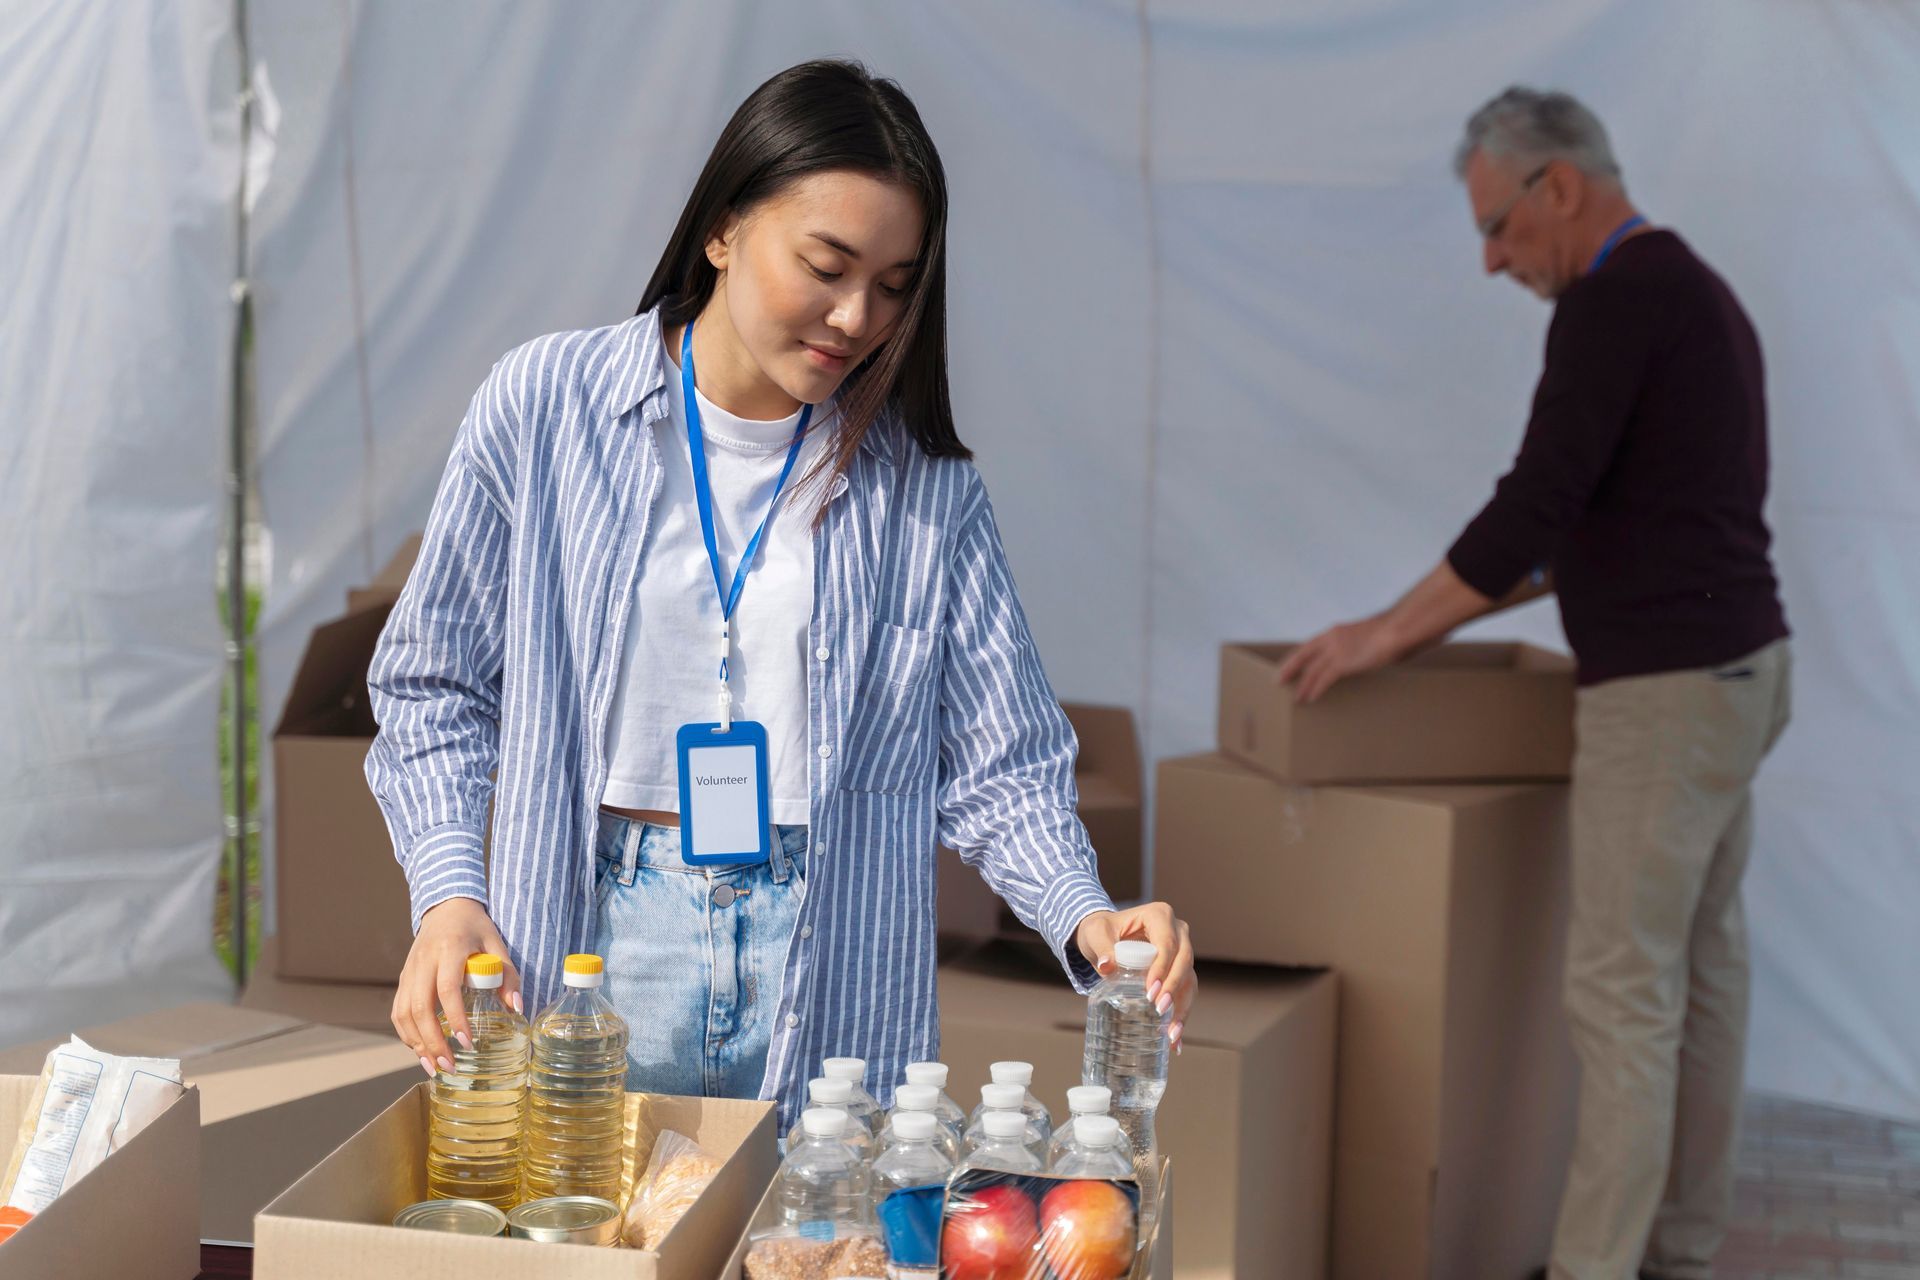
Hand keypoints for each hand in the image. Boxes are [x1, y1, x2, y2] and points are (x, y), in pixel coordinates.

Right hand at [393, 897, 521, 1077]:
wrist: (445, 908)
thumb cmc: (474, 927)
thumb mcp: (496, 943)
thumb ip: (507, 975)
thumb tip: (516, 1008)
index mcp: (449, 949)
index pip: (447, 989)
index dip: (455, 1019)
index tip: (467, 1042)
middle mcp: (423, 961)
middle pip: (420, 1008)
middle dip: (432, 1042)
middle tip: (448, 1066)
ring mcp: (409, 970)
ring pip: (403, 1013)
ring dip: (416, 1043)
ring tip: (434, 1066)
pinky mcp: (403, 978)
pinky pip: (398, 1010)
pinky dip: (406, 1033)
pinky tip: (420, 1050)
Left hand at [1074, 903, 1195, 1053]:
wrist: (1104, 937)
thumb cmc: (1099, 931)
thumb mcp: (1095, 934)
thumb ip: (1101, 947)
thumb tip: (1107, 966)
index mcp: (1160, 916)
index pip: (1167, 944)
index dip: (1162, 968)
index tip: (1151, 992)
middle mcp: (1177, 931)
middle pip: (1184, 962)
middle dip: (1174, 989)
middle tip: (1160, 1011)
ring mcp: (1181, 951)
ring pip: (1189, 980)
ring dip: (1183, 1008)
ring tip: (1171, 1035)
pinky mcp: (1179, 970)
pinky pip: (1185, 992)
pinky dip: (1181, 1015)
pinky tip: (1175, 1040)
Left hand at [1274, 615, 1400, 702]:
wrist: (1396, 630)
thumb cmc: (1388, 633)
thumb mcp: (1364, 635)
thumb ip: (1354, 644)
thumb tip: (1357, 653)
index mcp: (1334, 631)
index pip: (1308, 645)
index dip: (1296, 657)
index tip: (1288, 665)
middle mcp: (1330, 639)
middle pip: (1301, 656)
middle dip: (1288, 669)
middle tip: (1278, 680)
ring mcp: (1335, 651)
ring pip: (1310, 671)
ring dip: (1302, 686)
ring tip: (1296, 698)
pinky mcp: (1343, 663)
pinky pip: (1323, 679)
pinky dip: (1315, 689)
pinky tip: (1310, 698)